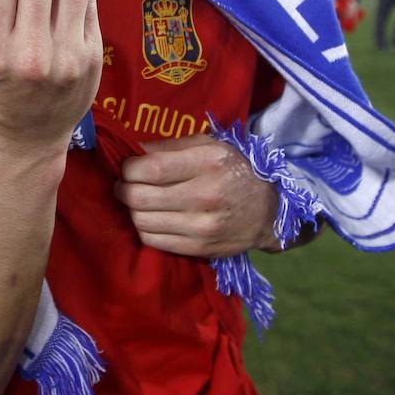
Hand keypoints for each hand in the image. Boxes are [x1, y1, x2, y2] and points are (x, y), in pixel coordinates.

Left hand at [114, 135, 279, 256]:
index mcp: (208, 163)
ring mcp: (202, 226)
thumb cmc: (233, 170)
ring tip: (138, 201)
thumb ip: (169, 146)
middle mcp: (205, 195)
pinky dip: (144, 227)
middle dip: (123, 189)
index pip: (151, 169)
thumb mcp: (208, 145)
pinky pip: (153, 240)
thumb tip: (131, 151)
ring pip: (141, 221)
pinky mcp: (199, 248)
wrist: (270, 211)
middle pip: (140, 197)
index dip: (128, 168)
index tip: (126, 167)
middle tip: (125, 185)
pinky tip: (150, 217)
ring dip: (131, 210)